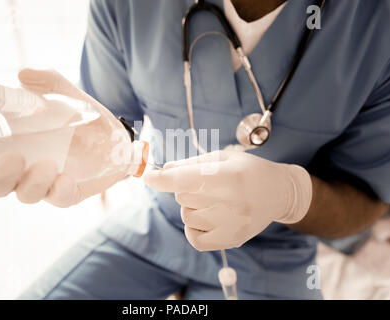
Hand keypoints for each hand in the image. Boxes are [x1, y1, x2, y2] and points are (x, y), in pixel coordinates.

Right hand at [0, 69, 125, 206]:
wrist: (117, 138)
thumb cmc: (83, 119)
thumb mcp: (67, 96)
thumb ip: (47, 83)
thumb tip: (22, 75)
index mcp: (9, 150)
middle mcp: (22, 171)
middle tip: (13, 158)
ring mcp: (44, 184)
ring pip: (23, 194)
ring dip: (29, 183)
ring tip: (47, 165)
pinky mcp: (67, 193)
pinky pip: (58, 199)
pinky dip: (57, 191)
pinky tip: (64, 179)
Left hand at [144, 149, 312, 250]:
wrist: (280, 193)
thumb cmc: (249, 171)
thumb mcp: (224, 158)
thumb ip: (193, 164)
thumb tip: (165, 170)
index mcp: (229, 177)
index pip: (186, 180)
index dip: (163, 179)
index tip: (148, 177)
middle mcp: (230, 203)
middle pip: (183, 196)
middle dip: (185, 188)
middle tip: (207, 185)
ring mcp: (230, 225)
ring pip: (186, 215)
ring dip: (191, 206)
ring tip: (213, 200)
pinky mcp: (230, 240)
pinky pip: (194, 238)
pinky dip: (192, 227)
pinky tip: (205, 217)